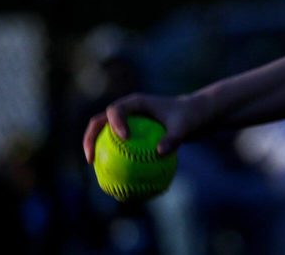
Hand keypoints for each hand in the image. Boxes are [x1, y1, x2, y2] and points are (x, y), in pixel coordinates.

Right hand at [82, 92, 211, 163]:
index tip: (124, 138)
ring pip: (104, 136)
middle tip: (91, 159)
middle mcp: (127, 111)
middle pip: (99, 122)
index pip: (116, 110)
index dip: (115, 123)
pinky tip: (116, 181)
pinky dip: (114, 161)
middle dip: (90, 139)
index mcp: (136, 103)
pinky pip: (118, 148)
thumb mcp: (185, 126)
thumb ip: (174, 137)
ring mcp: (127, 122)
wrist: (194, 115)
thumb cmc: (189, 117)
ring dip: (96, 151)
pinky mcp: (130, 134)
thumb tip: (160, 152)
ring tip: (96, 173)